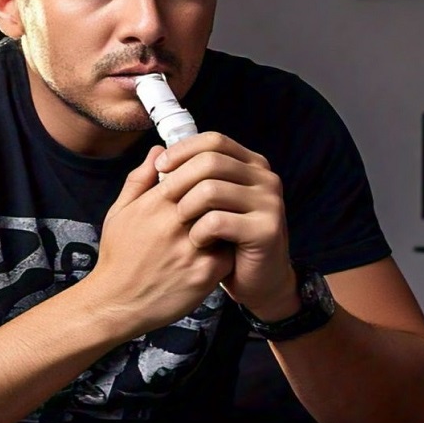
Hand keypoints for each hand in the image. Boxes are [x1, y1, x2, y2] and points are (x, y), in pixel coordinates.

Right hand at [86, 145, 234, 337]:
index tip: (206, 177)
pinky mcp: (205, 275)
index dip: (203, 171)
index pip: (192, 170)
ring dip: (229, 218)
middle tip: (224, 196)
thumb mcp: (119, 212)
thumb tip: (159, 151)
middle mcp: (175, 225)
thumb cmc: (117, 256)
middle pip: (213, 192)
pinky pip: (230, 251)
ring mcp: (192, 250)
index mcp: (154, 205)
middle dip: (221, 192)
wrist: (116, 304)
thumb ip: (140, 179)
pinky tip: (223, 248)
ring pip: (226, 220)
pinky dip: (230, 247)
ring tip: (227, 221)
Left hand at [152, 132, 294, 316]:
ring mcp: (269, 202)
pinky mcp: (266, 230)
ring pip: (211, 189)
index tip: (160, 167)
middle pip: (210, 161)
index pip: (213, 140)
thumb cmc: (223, 240)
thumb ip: (178, 176)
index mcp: (250, 164)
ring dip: (186, 208)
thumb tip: (154, 151)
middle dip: (178, 180)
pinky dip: (198, 232)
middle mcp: (264, 178)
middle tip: (162, 201)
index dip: (182, 150)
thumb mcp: (201, 204)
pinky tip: (197, 242)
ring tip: (181, 225)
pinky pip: (217, 221)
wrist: (256, 282)